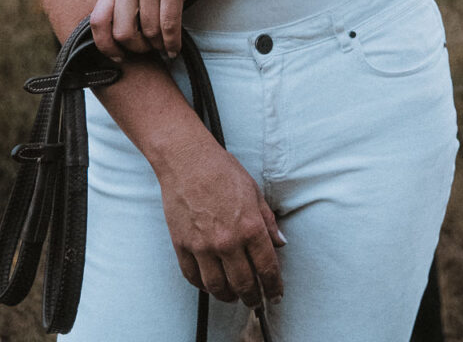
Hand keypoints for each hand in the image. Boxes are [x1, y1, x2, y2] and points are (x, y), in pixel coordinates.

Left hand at [89, 0, 227, 59]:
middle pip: (123, 33)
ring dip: (159, 46)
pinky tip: (175, 47)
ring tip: (165, 46)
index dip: (105, 46)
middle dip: (137, 49)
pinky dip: (173, 42)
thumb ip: (124, 2)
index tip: (119, 57)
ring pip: (149, 32)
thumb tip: (119, 42)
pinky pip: (169, 25)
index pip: (98, 21)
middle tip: (149, 50)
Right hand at [156, 130, 284, 306]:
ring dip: (228, 296)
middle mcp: (227, 241)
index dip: (273, 286)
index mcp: (250, 227)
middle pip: (243, 284)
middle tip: (255, 301)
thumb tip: (280, 243)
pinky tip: (210, 284)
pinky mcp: (182, 246)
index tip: (275, 294)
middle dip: (252, 297)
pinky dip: (203, 286)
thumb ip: (268, 221)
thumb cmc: (222, 171)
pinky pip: (193, 277)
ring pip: (218, 287)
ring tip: (233, 295)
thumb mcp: (254, 192)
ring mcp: (203, 246)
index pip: (267, 268)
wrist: (188, 160)